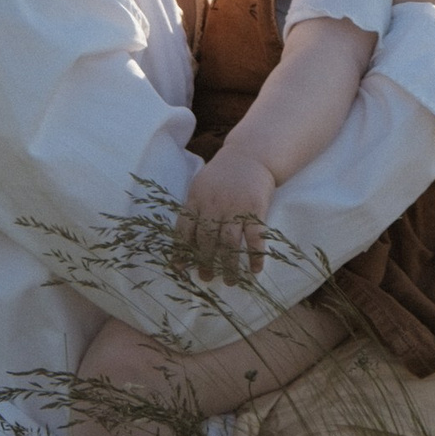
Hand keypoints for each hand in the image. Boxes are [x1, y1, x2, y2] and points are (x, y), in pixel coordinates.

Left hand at [181, 149, 272, 279]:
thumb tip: (184, 242)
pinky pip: (255, 237)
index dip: (180, 251)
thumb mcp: (201, 185)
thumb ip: (193, 209)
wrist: (251, 154)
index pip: (184, 229)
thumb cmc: (223, 174)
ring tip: (230, 281)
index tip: (179, 269)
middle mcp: (214, 204)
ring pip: (229, 243)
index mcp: (196, 199)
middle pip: (206, 240)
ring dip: (229, 266)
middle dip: (205, 262)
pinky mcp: (255, 208)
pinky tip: (255, 270)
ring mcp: (235, 207)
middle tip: (206, 277)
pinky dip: (255, 256)